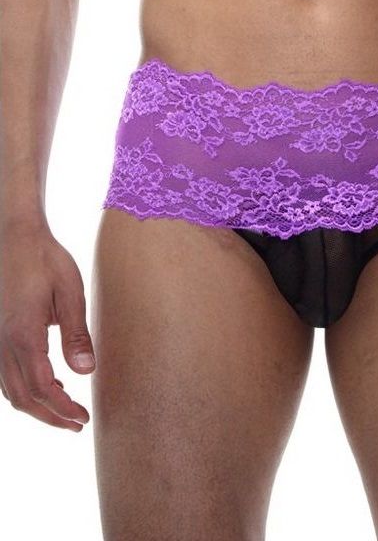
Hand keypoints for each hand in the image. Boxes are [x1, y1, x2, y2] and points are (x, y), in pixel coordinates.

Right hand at [0, 217, 95, 429]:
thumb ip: (77, 334)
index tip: (83, 418)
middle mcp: (4, 344)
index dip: (62, 408)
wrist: (16, 238)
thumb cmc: (46, 260)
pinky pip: (6, 376)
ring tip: (65, 411)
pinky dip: (25, 390)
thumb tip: (86, 371)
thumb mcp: (70, 292)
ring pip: (10, 390)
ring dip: (37, 406)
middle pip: (23, 397)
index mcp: (23, 335)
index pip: (41, 387)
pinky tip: (47, 385)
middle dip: (50, 416)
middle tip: (77, 423)